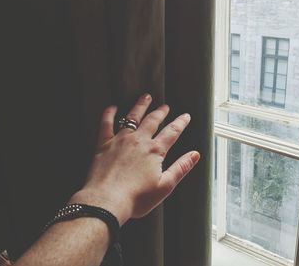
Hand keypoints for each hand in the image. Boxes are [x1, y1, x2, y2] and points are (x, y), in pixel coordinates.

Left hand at [69, 94, 199, 224]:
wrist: (106, 201)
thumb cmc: (136, 198)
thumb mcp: (165, 186)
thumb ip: (181, 168)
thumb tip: (195, 155)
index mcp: (155, 151)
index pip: (172, 132)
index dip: (180, 123)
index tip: (185, 116)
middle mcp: (139, 141)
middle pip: (152, 120)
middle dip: (161, 111)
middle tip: (165, 106)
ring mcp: (120, 140)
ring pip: (132, 117)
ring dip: (140, 106)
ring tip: (145, 97)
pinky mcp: (103, 144)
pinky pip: (106, 123)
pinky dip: (109, 114)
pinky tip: (112, 108)